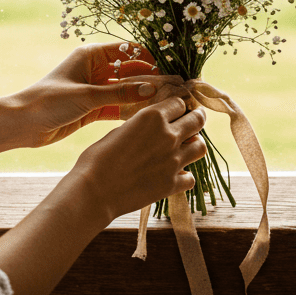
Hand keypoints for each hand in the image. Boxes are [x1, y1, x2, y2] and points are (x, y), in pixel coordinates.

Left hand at [8, 43, 189, 147]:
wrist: (21, 124)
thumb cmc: (49, 101)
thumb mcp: (87, 95)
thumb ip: (121, 93)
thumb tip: (153, 89)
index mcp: (92, 55)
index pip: (129, 51)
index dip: (152, 57)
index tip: (173, 66)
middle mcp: (96, 69)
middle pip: (131, 70)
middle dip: (152, 78)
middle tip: (177, 88)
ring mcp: (95, 89)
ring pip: (127, 90)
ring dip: (144, 96)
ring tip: (169, 103)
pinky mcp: (93, 109)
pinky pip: (118, 106)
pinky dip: (132, 111)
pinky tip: (150, 116)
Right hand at [70, 91, 207, 221]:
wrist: (94, 191)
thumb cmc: (98, 158)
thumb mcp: (120, 131)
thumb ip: (142, 127)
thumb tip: (152, 129)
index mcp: (153, 117)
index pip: (180, 103)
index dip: (179, 106)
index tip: (179, 110)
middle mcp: (168, 135)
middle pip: (197, 121)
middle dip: (197, 118)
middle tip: (195, 120)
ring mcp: (173, 161)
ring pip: (200, 147)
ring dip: (194, 145)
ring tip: (187, 147)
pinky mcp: (172, 184)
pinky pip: (190, 177)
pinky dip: (185, 175)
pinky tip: (175, 175)